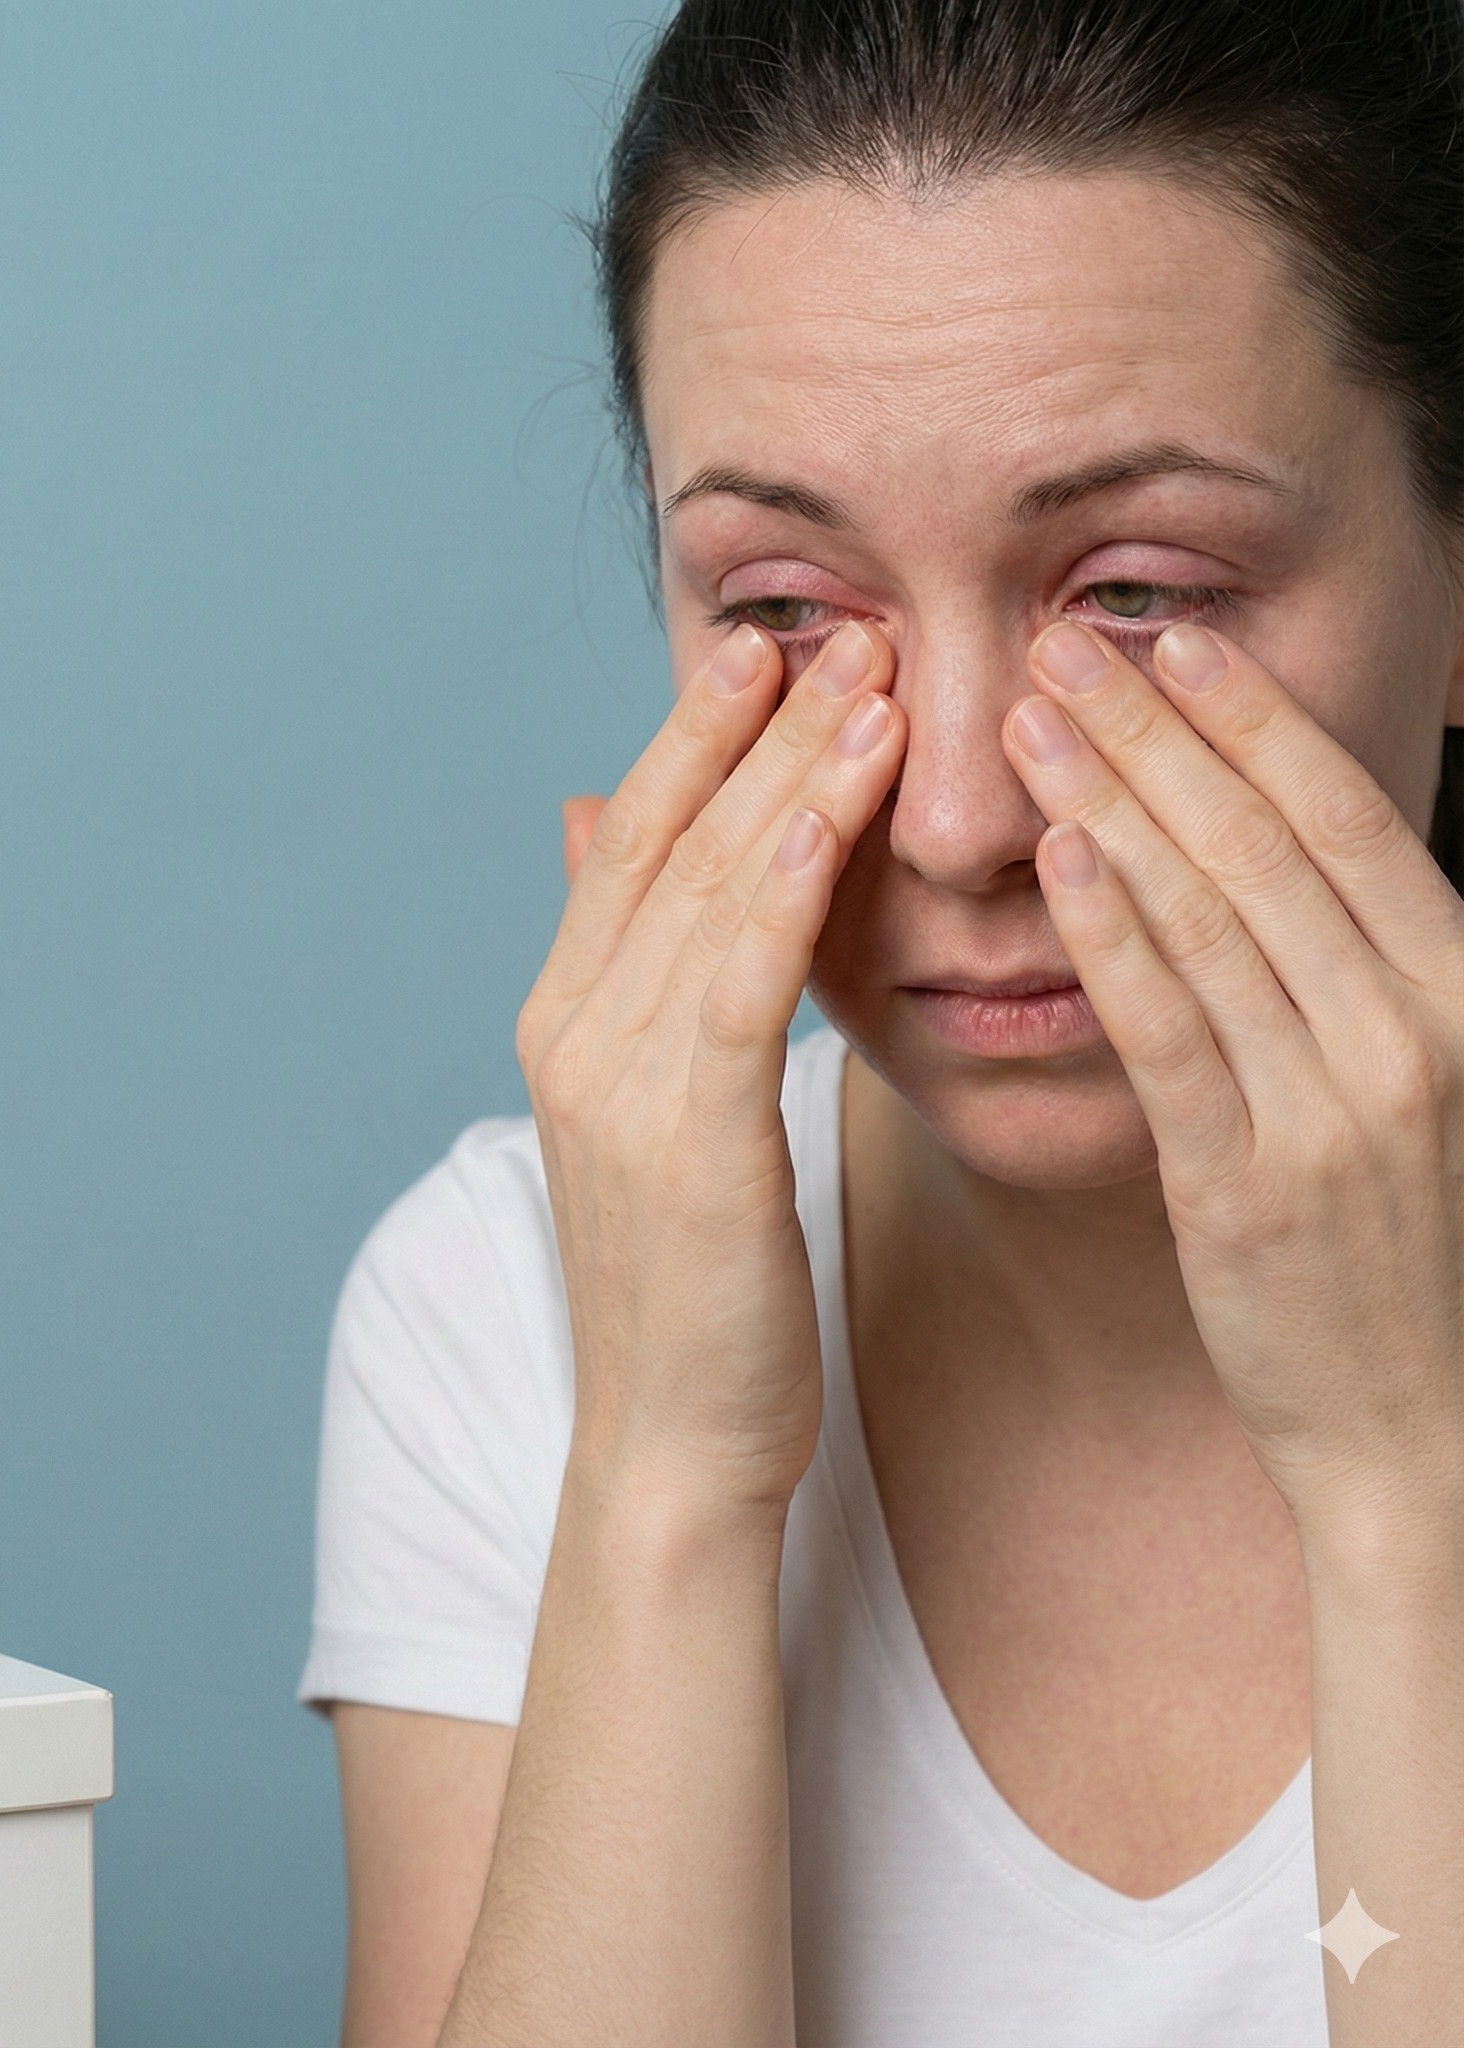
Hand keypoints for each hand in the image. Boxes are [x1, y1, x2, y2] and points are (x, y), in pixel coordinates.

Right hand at [517, 619, 904, 1519]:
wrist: (670, 1439)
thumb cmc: (691, 1281)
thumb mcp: (655, 1114)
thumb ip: (634, 972)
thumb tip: (594, 834)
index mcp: (567, 1018)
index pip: (635, 843)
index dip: (697, 738)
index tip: (766, 644)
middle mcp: (574, 1033)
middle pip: (668, 845)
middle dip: (750, 729)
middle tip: (832, 621)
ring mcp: (616, 1085)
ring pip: (706, 897)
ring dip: (785, 780)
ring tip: (863, 678)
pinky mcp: (685, 1143)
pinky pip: (736, 991)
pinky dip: (776, 894)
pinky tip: (824, 815)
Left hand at [1004, 618, 1463, 1531]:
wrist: (1424, 1429)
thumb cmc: (1407, 1248)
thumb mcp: (1418, 1082)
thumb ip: (1354, 966)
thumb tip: (1272, 847)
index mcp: (1460, 988)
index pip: (1345, 820)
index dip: (1255, 720)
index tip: (1171, 640)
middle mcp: (1415, 1028)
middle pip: (1268, 842)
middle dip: (1161, 730)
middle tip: (1065, 641)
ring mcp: (1337, 1106)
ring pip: (1214, 915)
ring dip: (1116, 798)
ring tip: (1035, 714)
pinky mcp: (1251, 1184)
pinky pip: (1174, 1032)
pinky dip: (1116, 934)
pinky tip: (1057, 857)